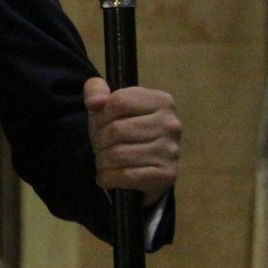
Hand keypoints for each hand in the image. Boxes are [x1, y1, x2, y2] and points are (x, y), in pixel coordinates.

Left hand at [85, 77, 180, 205]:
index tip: (100, 124)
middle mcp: (171, 125)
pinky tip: (108, 175)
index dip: (100, 115)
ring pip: (118, 155)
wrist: (142, 167)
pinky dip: (108, 177)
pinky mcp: (167, 175)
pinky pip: (126, 175)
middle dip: (99, 140)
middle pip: (117, 129)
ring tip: (104, 160)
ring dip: (101, 160)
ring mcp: (171, 151)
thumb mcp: (107, 105)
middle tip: (100, 146)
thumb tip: (95, 102)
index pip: (119, 102)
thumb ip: (95, 90)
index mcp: (162, 101)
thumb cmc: (123, 129)